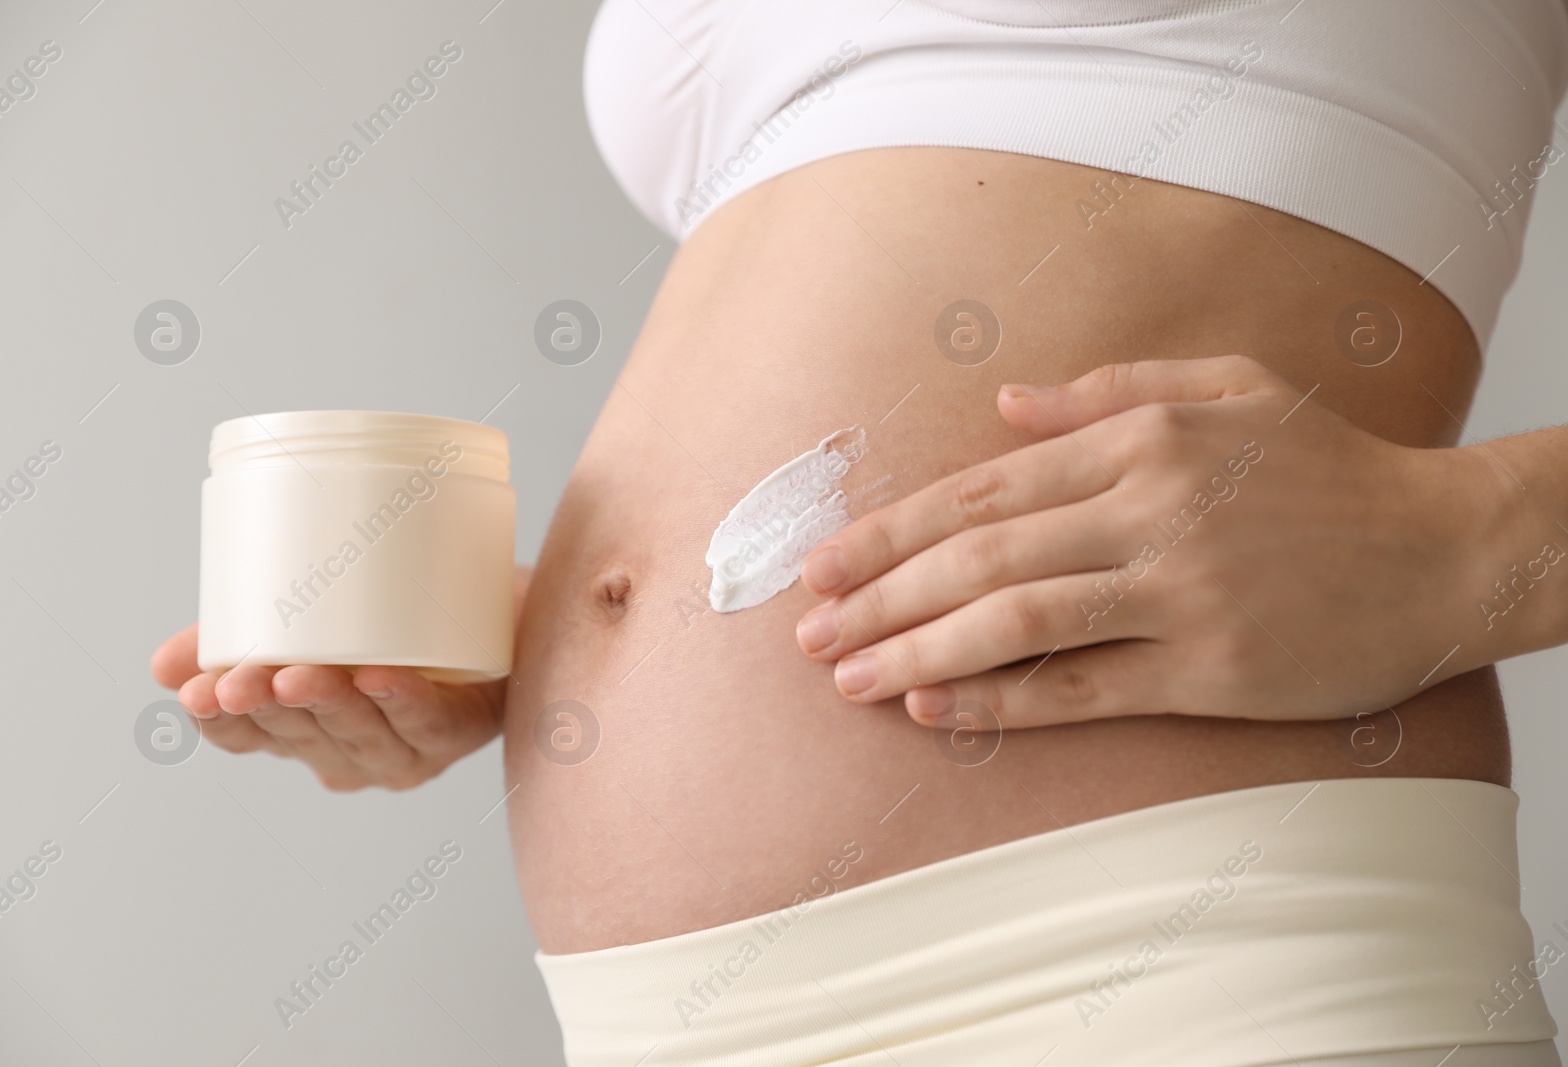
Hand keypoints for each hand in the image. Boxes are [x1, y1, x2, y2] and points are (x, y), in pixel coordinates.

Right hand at [151, 567, 530, 789]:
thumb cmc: (396, 616)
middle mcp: (352, 754)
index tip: (194, 694)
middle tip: (240, 681)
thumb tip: (162, 664)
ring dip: (332, 705)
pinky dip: (404, 701)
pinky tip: (381, 678)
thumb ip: (237, 635)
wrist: (498, 606)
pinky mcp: (461, 728)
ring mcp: (407, 749)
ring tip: (302, 675)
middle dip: (269, 709)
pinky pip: (429, 721)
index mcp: (305, 732)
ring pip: (363, 734)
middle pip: (303, 735)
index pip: (249, 737)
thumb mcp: (311, 616)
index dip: (221, 721)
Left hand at [794, 357, 1501, 728]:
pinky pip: (1083, 688)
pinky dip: (1001, 700)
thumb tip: (1003, 404)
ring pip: (1016, 621)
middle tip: (807, 630)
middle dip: (880, 595)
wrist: (1448, 549)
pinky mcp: (1211, 670)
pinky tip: (935, 706)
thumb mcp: (1229, 388)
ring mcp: (1180, 593)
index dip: (893, 529)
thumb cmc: (1331, 468)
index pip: (984, 486)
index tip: (825, 562)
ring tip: (848, 677)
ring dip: (918, 650)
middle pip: (981, 556)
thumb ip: (1109, 389)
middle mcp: (1149, 510)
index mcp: (1142, 439)